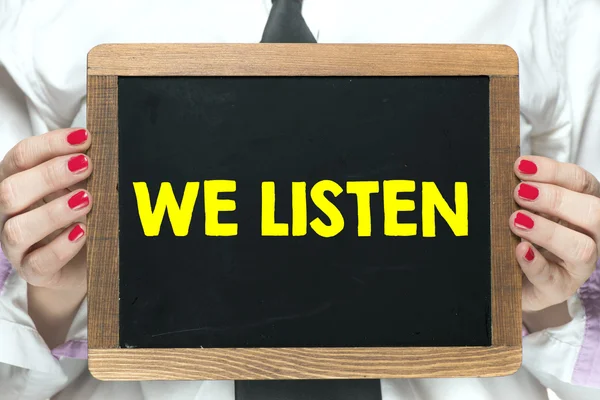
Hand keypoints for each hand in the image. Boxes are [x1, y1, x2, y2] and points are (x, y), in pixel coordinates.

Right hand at [0, 128, 92, 345]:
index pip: (21, 157)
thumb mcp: (78, 188)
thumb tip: (107, 149)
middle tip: (87, 165)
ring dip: (53, 212)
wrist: (78, 265)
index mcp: (17, 183)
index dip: (50, 144)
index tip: (85, 137)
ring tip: (87, 200)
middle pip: (10, 190)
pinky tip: (83, 233)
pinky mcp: (32, 271)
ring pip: (17, 229)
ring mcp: (16, 246)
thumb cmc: (76, 217)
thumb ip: (83, 171)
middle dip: (49, 174)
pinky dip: (61, 247)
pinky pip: (38, 262)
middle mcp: (9, 214)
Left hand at [512, 156, 598, 312]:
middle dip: (555, 199)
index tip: (521, 166)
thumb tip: (512, 171)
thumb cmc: (525, 235)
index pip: (581, 182)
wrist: (513, 279)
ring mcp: (578, 265)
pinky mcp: (558, 288)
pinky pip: (552, 278)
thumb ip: (526, 192)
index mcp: (583, 207)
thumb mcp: (528, 209)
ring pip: (581, 247)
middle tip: (519, 193)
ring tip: (516, 220)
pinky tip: (520, 250)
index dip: (553, 171)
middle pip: (592, 212)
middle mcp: (590, 235)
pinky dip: (535, 263)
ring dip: (548, 230)